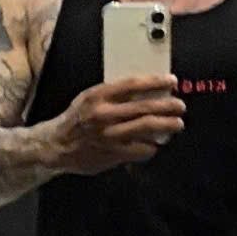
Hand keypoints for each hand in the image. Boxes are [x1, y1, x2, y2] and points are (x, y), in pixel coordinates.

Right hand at [46, 76, 185, 174]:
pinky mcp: (113, 154)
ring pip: (147, 128)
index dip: (156, 82)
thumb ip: (113, 94)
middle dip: (168, 106)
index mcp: (98, 96)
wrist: (56, 146)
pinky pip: (141, 150)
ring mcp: (110, 135)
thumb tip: (144, 90)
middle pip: (145, 107)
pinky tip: (155, 144)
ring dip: (167, 126)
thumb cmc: (76, 120)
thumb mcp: (89, 98)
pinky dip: (152, 146)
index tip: (171, 81)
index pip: (133, 84)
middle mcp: (104, 115)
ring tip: (177, 124)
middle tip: (180, 106)